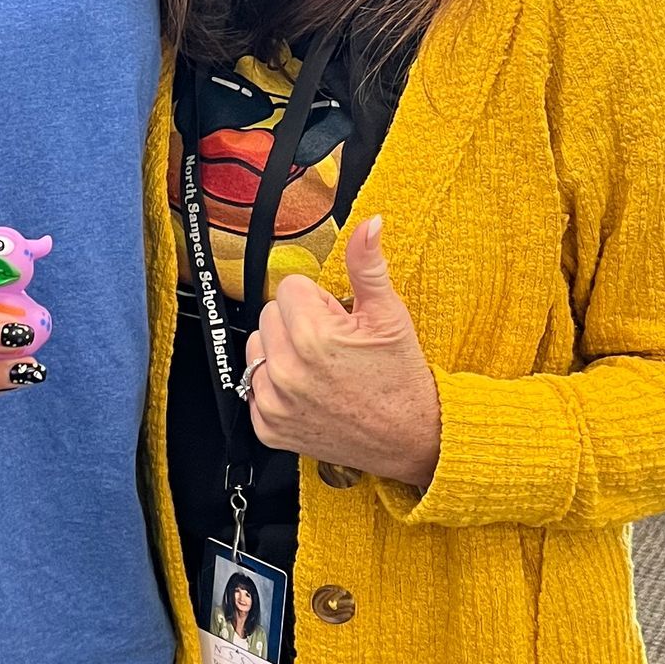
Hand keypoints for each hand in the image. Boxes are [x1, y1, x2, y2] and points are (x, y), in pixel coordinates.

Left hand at [245, 217, 441, 488]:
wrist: (410, 439)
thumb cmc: (401, 380)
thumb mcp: (389, 316)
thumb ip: (368, 265)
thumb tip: (369, 224)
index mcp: (312, 337)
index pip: (291, 287)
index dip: (320, 301)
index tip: (339, 322)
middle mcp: (286, 371)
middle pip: (271, 314)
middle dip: (299, 323)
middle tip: (334, 345)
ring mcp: (273, 402)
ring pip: (258, 348)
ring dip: (283, 352)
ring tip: (321, 368)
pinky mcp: (268, 427)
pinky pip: (254, 386)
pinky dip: (276, 387)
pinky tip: (309, 392)